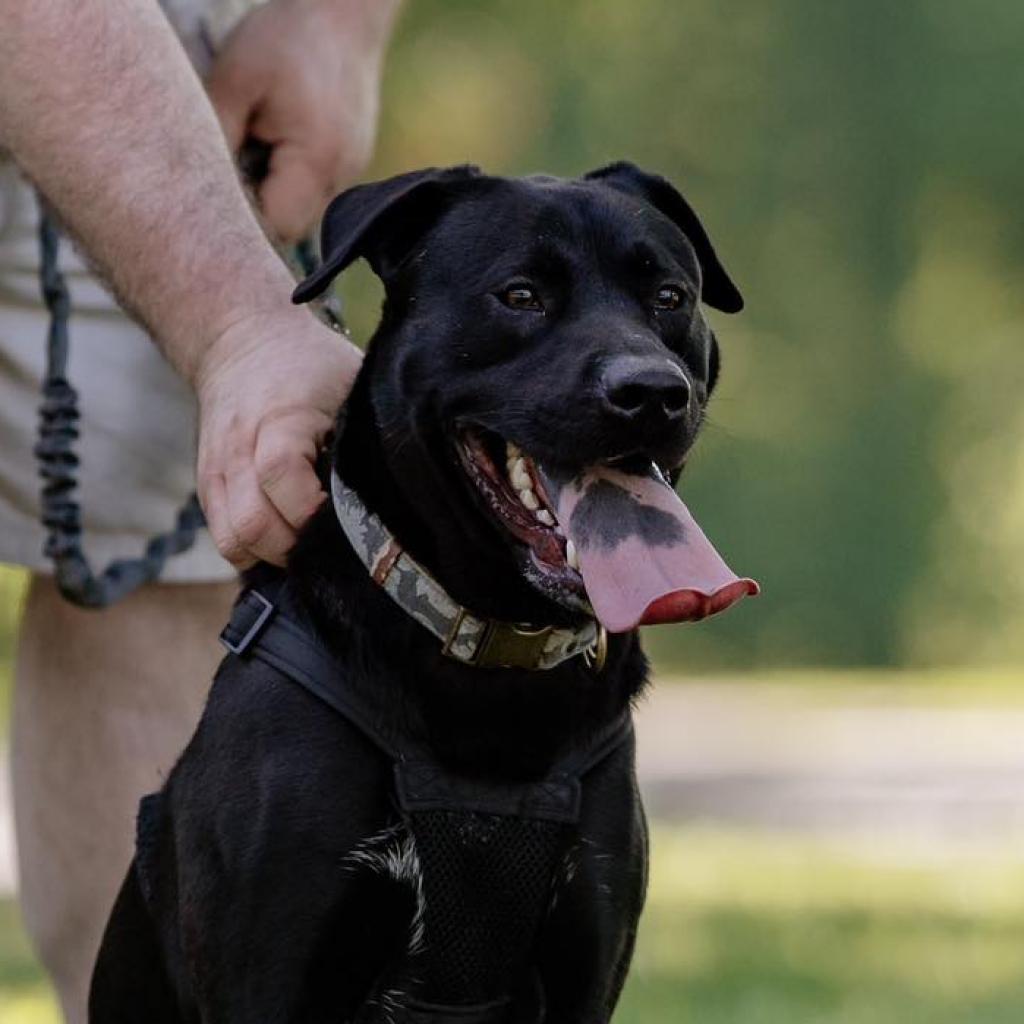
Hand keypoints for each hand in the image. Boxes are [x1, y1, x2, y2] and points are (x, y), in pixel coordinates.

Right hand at [193, 309, 361, 567]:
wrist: (242, 340)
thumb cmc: (309, 365)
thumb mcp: (349, 383)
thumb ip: (365, 433)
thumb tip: (400, 487)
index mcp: (278, 420)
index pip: (280, 477)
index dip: (314, 511)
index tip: (349, 520)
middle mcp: (238, 450)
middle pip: (254, 525)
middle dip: (298, 549)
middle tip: (333, 544)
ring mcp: (217, 471)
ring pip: (234, 542)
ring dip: (273, 555)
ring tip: (309, 545)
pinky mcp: (208, 485)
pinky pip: (225, 538)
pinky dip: (254, 550)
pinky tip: (286, 539)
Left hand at [207, 0, 388, 241]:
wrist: (346, 12)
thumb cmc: (284, 39)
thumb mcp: (233, 82)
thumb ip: (214, 140)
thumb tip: (196, 194)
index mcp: (315, 161)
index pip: (276, 228)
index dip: (244, 222)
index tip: (216, 192)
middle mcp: (341, 178)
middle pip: (291, 229)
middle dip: (257, 209)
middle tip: (230, 164)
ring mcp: (351, 173)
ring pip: (303, 212)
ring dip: (273, 192)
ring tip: (256, 144)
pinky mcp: (352, 163)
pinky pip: (315, 191)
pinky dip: (291, 178)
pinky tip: (277, 139)